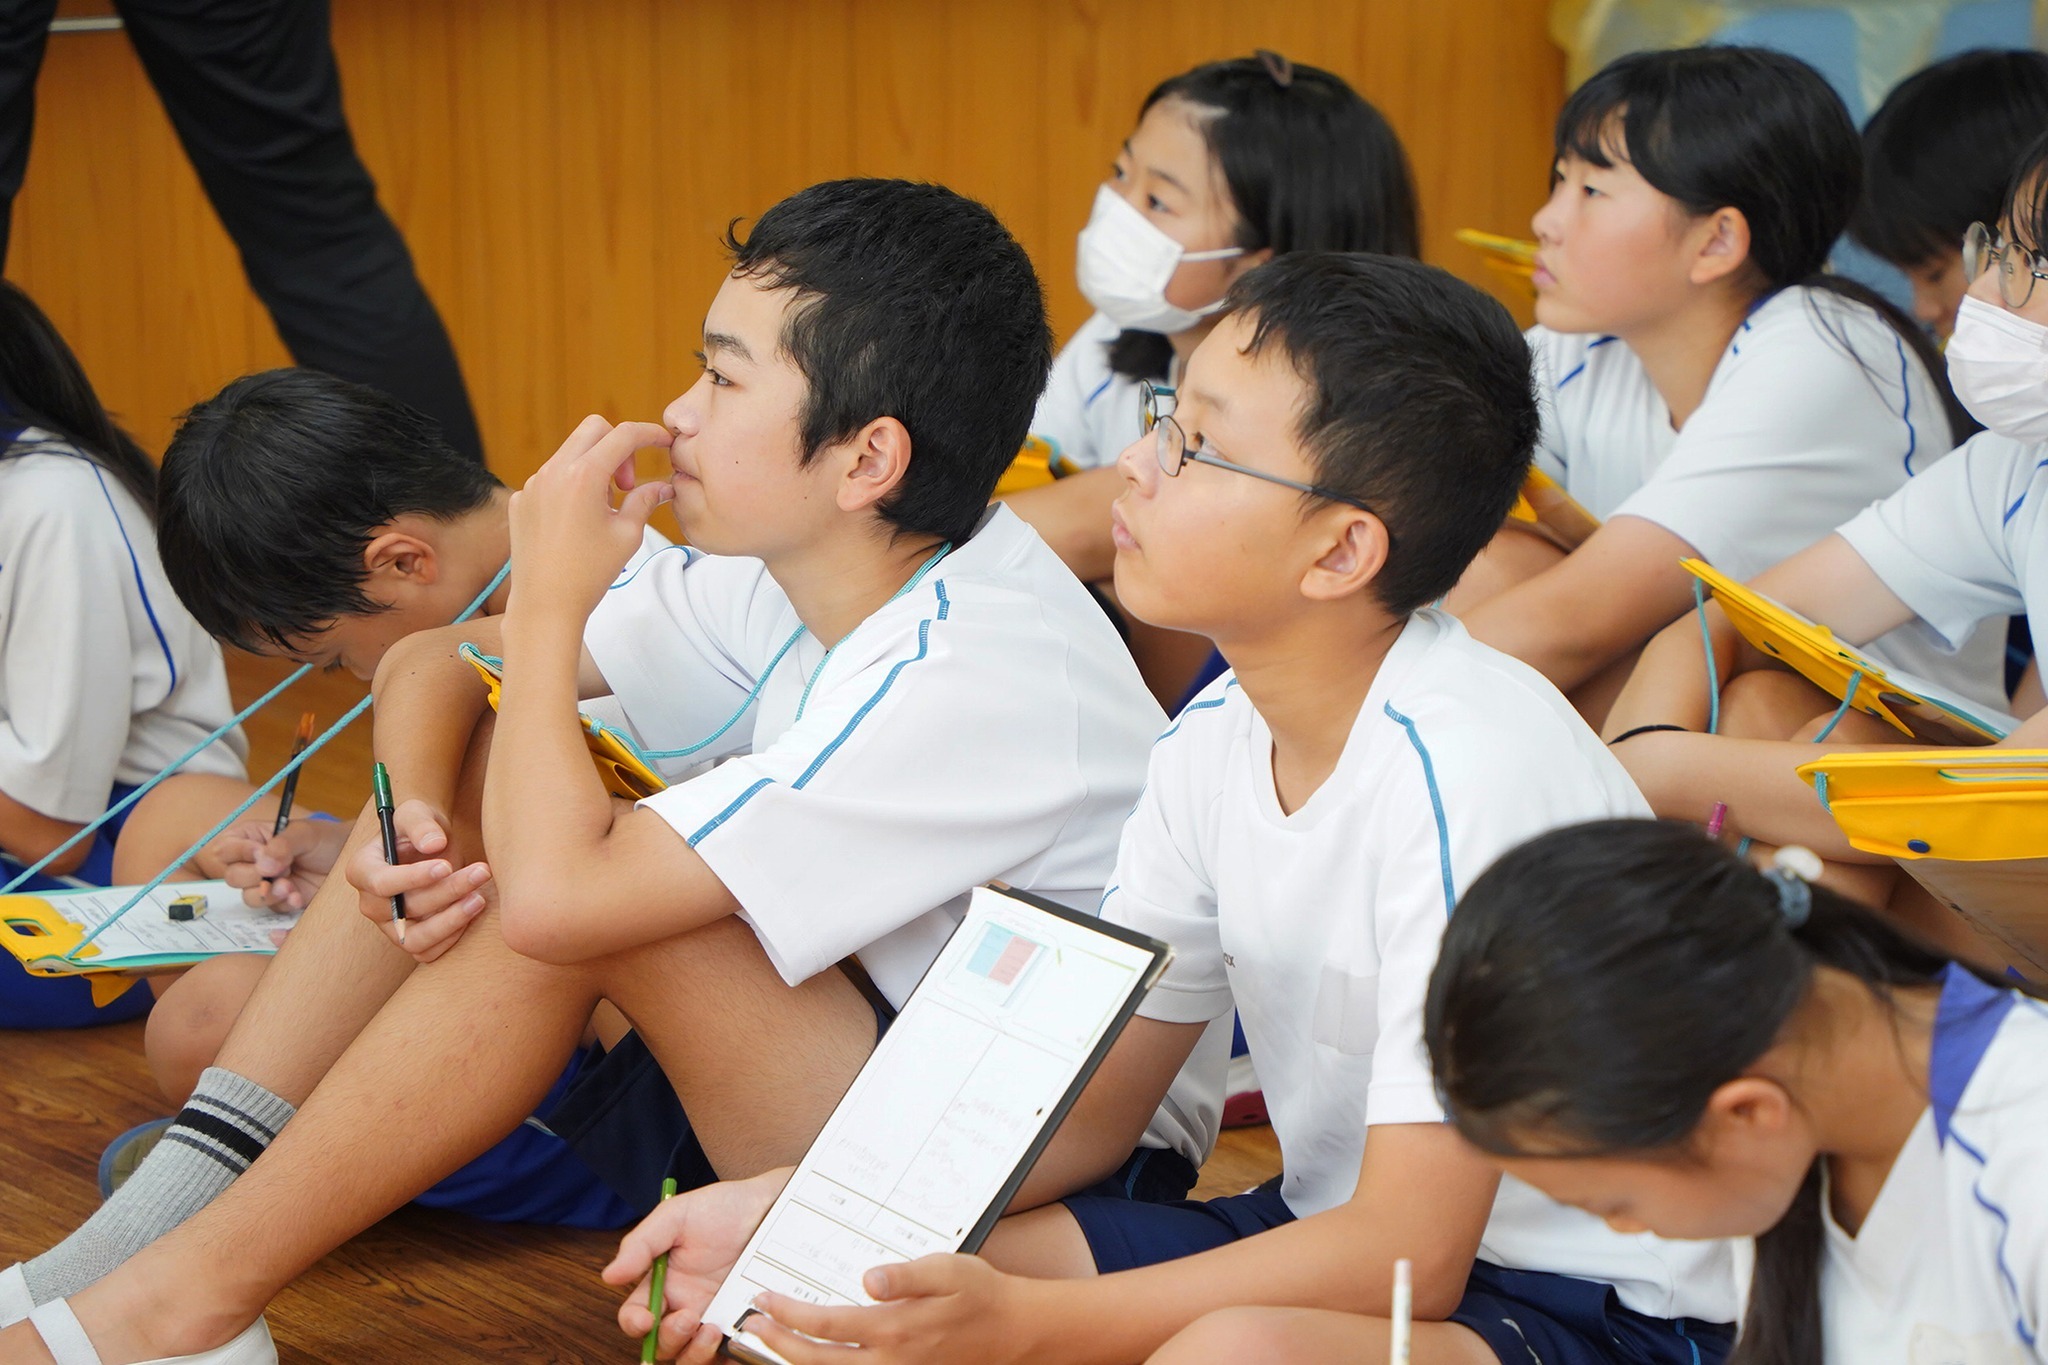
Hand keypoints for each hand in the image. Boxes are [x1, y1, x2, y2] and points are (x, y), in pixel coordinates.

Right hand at [210, 818, 345, 910]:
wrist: (350, 860)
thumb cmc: (326, 839)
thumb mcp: (305, 834)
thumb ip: (282, 845)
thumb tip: (262, 865)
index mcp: (252, 838)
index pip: (225, 849)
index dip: (240, 853)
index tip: (261, 853)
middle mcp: (254, 862)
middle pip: (233, 877)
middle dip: (255, 877)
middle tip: (281, 870)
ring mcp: (267, 883)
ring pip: (249, 897)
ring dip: (269, 894)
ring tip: (291, 886)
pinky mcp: (281, 901)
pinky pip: (272, 910)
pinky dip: (284, 904)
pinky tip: (298, 896)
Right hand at [344, 799, 491, 962]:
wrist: (431, 845)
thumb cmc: (419, 826)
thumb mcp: (417, 813)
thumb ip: (421, 824)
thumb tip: (434, 844)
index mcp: (362, 869)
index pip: (381, 883)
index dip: (413, 878)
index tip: (446, 866)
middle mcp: (371, 903)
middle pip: (404, 910)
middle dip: (446, 892)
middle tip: (481, 872)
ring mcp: (389, 926)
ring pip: (415, 940)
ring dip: (451, 922)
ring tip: (480, 898)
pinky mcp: (409, 939)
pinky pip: (427, 952)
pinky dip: (451, 938)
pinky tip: (472, 912)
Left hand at [507, 415, 676, 627]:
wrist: (545, 605)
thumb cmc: (589, 574)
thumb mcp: (628, 535)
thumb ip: (646, 500)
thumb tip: (663, 487)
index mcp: (584, 476)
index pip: (623, 436)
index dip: (649, 434)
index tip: (662, 442)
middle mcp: (553, 472)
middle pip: (594, 430)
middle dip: (618, 447)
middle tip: (626, 485)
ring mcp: (533, 484)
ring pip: (570, 453)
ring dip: (593, 467)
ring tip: (602, 509)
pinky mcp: (521, 500)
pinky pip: (550, 477)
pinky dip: (570, 486)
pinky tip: (576, 521)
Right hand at [601, 1167, 791, 1361]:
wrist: (770, 1207)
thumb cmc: (723, 1208)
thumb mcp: (677, 1216)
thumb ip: (642, 1244)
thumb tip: (610, 1276)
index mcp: (664, 1284)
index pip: (637, 1316)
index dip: (635, 1324)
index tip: (645, 1320)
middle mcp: (685, 1305)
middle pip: (662, 1345)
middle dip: (669, 1339)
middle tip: (688, 1318)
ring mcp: (714, 1317)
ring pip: (690, 1357)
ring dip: (695, 1353)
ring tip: (712, 1328)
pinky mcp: (742, 1324)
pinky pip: (728, 1355)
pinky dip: (725, 1356)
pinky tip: (733, 1337)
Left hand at [743, 1256, 1042, 1364]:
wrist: (1013, 1332)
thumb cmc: (980, 1294)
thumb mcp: (948, 1270)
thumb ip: (906, 1275)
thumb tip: (868, 1279)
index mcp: (895, 1329)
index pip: (826, 1324)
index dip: (789, 1314)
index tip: (764, 1299)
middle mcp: (890, 1361)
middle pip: (817, 1360)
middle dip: (778, 1343)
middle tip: (751, 1324)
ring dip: (795, 1361)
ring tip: (769, 1344)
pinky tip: (812, 1358)